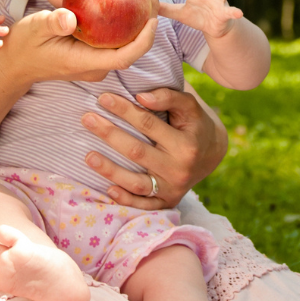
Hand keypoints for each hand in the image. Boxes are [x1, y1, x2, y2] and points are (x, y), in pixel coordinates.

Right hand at [0, 7, 158, 87]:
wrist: (15, 62)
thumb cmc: (24, 46)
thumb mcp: (34, 29)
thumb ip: (52, 23)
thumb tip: (70, 18)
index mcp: (87, 62)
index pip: (125, 56)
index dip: (144, 40)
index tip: (153, 17)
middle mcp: (98, 64)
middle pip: (134, 44)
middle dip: (149, 15)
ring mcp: (98, 58)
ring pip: (128, 38)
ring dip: (141, 12)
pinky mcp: (95, 50)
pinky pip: (118, 34)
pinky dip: (127, 14)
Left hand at [80, 86, 226, 208]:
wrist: (212, 153)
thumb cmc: (194, 124)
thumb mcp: (190, 106)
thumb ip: (168, 97)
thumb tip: (140, 97)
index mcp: (186, 144)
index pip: (149, 124)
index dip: (124, 110)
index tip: (103, 98)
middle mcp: (179, 169)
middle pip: (137, 152)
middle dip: (110, 134)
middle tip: (87, 119)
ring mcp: (172, 188)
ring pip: (136, 183)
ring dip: (110, 170)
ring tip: (88, 156)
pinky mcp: (167, 202)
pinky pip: (143, 204)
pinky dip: (125, 199)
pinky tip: (107, 189)